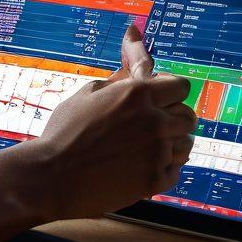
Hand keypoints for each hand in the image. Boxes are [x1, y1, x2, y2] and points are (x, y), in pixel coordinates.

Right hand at [6, 25, 197, 219]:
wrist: (52, 177)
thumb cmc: (64, 132)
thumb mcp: (87, 94)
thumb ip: (119, 80)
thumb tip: (135, 62)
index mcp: (137, 94)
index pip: (179, 85)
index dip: (170, 89)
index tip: (162, 92)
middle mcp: (154, 121)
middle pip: (188, 114)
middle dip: (173, 115)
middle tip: (153, 121)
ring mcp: (158, 152)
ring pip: (186, 143)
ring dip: (171, 142)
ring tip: (146, 144)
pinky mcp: (155, 180)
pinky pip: (175, 169)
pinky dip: (163, 166)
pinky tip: (142, 164)